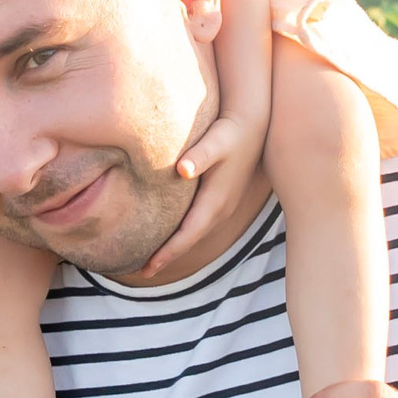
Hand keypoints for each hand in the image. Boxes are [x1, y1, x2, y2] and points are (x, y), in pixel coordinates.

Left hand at [157, 103, 266, 270]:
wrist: (254, 126)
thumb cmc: (230, 132)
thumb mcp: (215, 141)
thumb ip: (199, 156)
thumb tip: (183, 171)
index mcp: (215, 202)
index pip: (187, 235)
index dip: (167, 253)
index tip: (148, 267)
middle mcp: (220, 210)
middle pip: (189, 241)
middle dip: (167, 256)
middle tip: (143, 271)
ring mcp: (223, 207)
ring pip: (194, 234)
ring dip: (175, 248)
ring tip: (152, 258)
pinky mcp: (222, 200)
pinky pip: (198, 225)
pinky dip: (183, 235)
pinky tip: (170, 233)